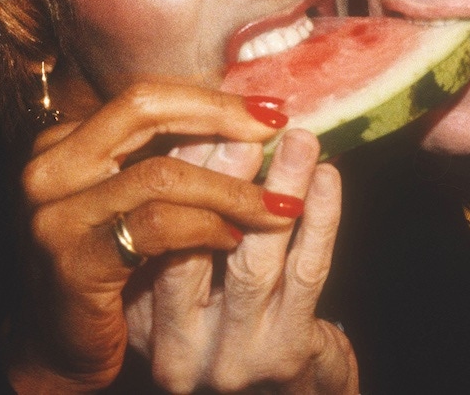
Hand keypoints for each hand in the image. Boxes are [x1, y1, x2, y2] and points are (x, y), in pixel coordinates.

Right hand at [6, 82, 300, 391]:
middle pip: (145, 110)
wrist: (57, 347)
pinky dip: (206, 226)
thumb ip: (169, 154)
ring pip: (160, 173)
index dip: (211, 98)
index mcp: (65, 141)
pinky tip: (233, 237)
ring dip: (230, 186)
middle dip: (221, 115)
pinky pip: (158, 226)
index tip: (269, 110)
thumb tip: (251, 117)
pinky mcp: (73, 261)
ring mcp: (56, 213)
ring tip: (277, 202)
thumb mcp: (132, 198)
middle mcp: (49, 167)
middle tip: (276, 129)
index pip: (147, 97)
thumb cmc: (109, 263)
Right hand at [132, 128, 358, 393]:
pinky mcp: (284, 355)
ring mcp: (230, 355)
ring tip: (299, 136)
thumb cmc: (234, 334)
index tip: (202, 114)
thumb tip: (194, 131)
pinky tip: (328, 176)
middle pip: (193, 241)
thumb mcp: (186, 297)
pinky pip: (306, 272)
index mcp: (141, 318)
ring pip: (255, 254)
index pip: (152, 231)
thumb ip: (180, 232)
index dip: (179, 169)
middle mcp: (174, 346)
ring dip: (280, 185)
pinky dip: (321, 218)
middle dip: (222, 172)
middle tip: (243, 121)